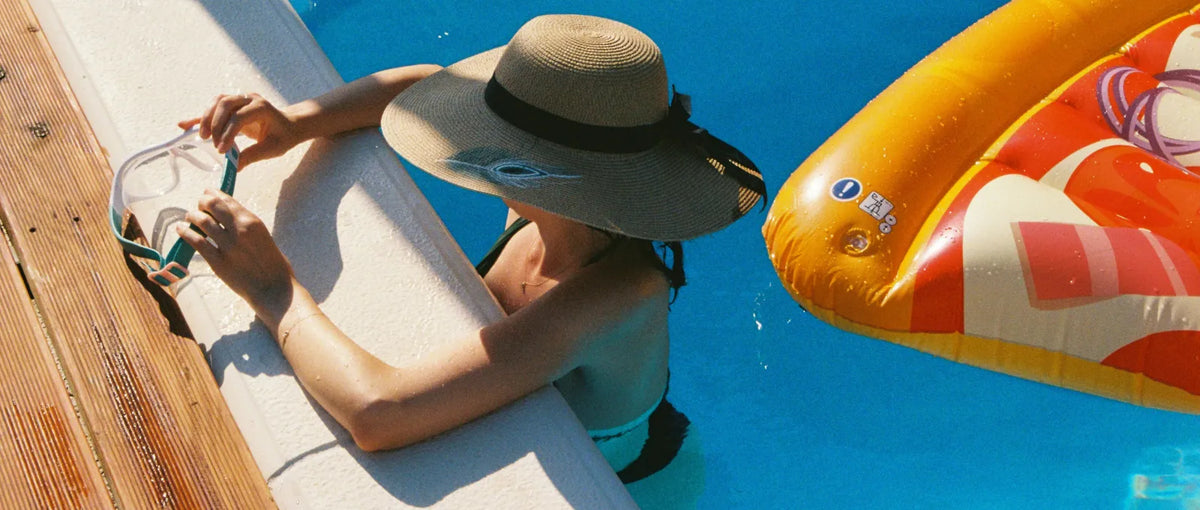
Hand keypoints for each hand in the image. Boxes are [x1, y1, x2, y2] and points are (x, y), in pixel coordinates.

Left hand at [177, 189, 294, 308]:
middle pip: (212, 206)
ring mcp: (228, 246)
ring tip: (189, 217)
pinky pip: (197, 242)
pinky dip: (186, 233)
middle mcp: (240, 230)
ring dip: (192, 216)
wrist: (274, 290)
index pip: (227, 200)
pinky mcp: (218, 262)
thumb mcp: (264, 237)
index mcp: (253, 222)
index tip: (207, 192)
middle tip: (198, 205)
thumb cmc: (274, 266)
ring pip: (202, 222)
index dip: (213, 193)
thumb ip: (247, 227)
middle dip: (202, 202)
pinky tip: (181, 230)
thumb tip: (228, 219)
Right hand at [178, 93, 300, 169]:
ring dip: (206, 118)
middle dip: (215, 123)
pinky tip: (183, 125)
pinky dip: (199, 117)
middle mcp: (249, 99)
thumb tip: (234, 167)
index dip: (228, 133)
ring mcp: (240, 99)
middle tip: (211, 143)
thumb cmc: (283, 136)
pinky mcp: (232, 105)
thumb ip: (252, 156)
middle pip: (225, 103)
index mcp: (262, 107)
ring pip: (217, 102)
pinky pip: (213, 108)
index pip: (240, 117)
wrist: (289, 125)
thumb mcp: (272, 149)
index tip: (222, 151)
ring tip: (202, 137)